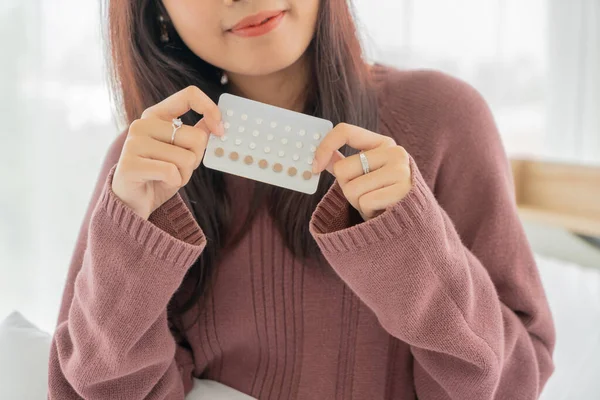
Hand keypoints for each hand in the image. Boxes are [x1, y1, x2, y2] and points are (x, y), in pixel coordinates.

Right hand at [112, 86, 224, 219]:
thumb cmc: (160, 175)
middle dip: (196, 159)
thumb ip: (196, 134)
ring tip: (167, 176)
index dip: (210, 109)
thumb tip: (216, 121)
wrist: (132, 201)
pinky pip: (172, 172)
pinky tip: (160, 183)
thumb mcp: (182, 151)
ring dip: (184, 174)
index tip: (220, 130)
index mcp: (156, 115)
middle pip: (197, 137)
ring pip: (186, 158)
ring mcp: (134, 143)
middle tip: (180, 168)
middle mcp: (142, 124)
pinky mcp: (130, 164)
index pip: (188, 95)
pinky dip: (174, 182)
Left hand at [312, 123, 412, 220]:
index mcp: (383, 143)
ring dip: (357, 202)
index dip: (325, 147)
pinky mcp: (402, 191)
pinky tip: (380, 210)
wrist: (410, 219)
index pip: (345, 131)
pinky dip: (367, 211)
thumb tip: (319, 158)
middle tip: (365, 194)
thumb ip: (344, 164)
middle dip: (347, 187)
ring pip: (351, 189)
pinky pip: (365, 202)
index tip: (315, 166)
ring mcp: (400, 171)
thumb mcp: (364, 174)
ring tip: (374, 203)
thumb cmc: (382, 195)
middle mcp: (394, 152)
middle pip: (342, 169)